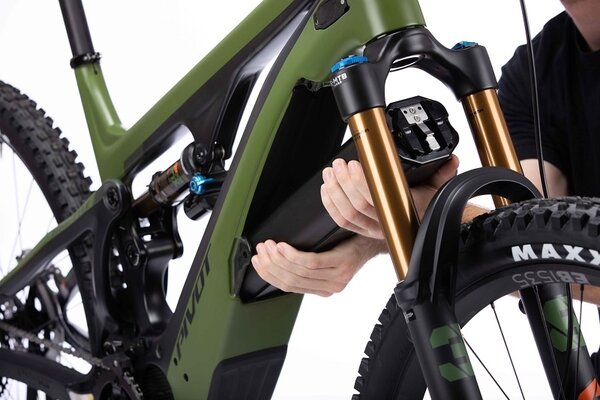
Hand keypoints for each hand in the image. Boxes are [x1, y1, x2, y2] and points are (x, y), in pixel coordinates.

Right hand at [251, 235, 384, 296]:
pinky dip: (293, 255)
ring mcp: (336, 277)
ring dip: (278, 259)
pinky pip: (312, 262)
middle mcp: (329, 287)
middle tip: (260, 250)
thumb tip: (279, 260)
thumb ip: (307, 266)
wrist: (374, 237)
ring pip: (299, 272)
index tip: (257, 261)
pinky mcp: (341, 264)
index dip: (269, 274)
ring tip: (268, 246)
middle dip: (270, 265)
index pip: (288, 287)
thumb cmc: (348, 245)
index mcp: (322, 289)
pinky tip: (283, 246)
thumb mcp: (327, 260)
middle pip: (291, 280)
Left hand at [321, 155, 459, 238]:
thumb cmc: (427, 207)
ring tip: (330, 172)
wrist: (425, 227)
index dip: (360, 182)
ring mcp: (371, 229)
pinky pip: (341, 221)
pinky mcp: (361, 230)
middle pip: (356, 205)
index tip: (354, 164)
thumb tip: (450, 160)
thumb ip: (443, 172)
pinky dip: (330, 205)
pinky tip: (327, 189)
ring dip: (334, 191)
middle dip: (343, 182)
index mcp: (400, 211)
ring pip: (346, 214)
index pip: (375, 198)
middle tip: (339, 164)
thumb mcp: (438, 188)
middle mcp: (384, 224)